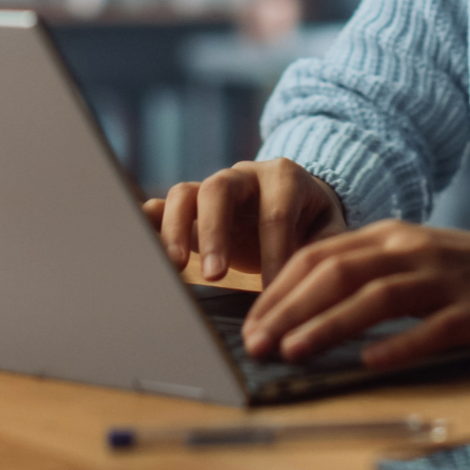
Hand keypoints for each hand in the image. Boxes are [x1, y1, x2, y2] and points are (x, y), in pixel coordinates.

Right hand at [141, 158, 346, 286]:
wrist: (296, 199)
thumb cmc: (312, 219)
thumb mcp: (329, 228)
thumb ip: (326, 247)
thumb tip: (316, 281)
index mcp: (284, 178)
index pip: (275, 214)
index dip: (273, 254)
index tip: (272, 294)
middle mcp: (244, 175)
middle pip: (220, 189)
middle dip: (215, 232)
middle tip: (216, 276)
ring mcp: (213, 188)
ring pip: (185, 194)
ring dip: (176, 229)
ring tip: (174, 267)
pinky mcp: (190, 206)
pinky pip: (162, 205)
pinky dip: (149, 221)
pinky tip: (140, 246)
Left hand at [240, 220, 469, 368]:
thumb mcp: (421, 260)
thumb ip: (372, 274)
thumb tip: (306, 307)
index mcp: (395, 235)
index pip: (320, 255)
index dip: (279, 287)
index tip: (250, 321)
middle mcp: (414, 249)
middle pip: (337, 272)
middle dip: (288, 308)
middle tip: (255, 343)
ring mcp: (445, 279)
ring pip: (374, 296)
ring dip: (327, 324)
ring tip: (292, 350)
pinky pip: (429, 329)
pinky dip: (395, 346)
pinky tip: (367, 364)